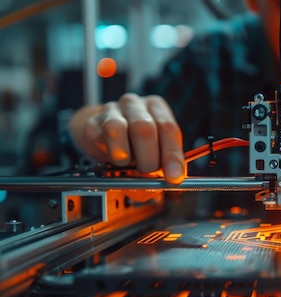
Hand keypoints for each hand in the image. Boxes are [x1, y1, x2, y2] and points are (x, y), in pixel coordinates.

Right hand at [69, 93, 185, 183]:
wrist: (102, 131)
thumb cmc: (135, 143)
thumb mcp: (155, 154)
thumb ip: (158, 173)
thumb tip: (149, 191)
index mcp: (157, 109)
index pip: (168, 129)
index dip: (172, 155)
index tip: (173, 177)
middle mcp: (135, 105)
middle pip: (144, 129)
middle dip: (148, 160)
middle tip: (146, 173)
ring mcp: (111, 110)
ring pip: (117, 129)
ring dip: (123, 156)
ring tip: (126, 163)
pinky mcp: (92, 122)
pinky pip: (97, 138)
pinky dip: (105, 153)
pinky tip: (110, 156)